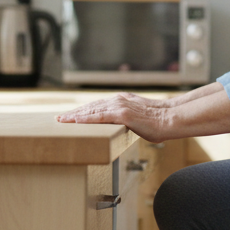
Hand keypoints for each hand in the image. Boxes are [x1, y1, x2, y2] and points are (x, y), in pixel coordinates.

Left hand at [56, 93, 173, 142]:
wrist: (170, 119)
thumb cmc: (159, 122)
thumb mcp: (139, 119)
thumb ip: (128, 120)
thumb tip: (125, 128)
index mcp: (122, 101)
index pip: (97, 106)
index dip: (83, 110)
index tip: (71, 115)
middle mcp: (118, 100)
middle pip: (91, 107)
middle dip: (74, 113)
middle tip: (59, 118)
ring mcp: (119, 106)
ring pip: (92, 110)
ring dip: (75, 115)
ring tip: (62, 120)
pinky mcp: (122, 115)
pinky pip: (99, 117)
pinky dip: (86, 119)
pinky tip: (76, 121)